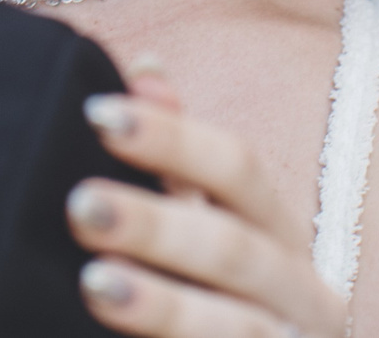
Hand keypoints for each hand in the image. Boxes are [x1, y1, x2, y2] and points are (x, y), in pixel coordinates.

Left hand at [70, 71, 349, 337]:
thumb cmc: (231, 298)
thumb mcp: (212, 223)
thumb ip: (178, 156)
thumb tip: (146, 68)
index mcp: (278, 233)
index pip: (237, 169)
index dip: (172, 138)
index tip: (99, 114)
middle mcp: (297, 292)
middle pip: (232, 249)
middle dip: (156, 226)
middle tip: (81, 204)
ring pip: (236, 329)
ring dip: (165, 306)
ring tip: (95, 284)